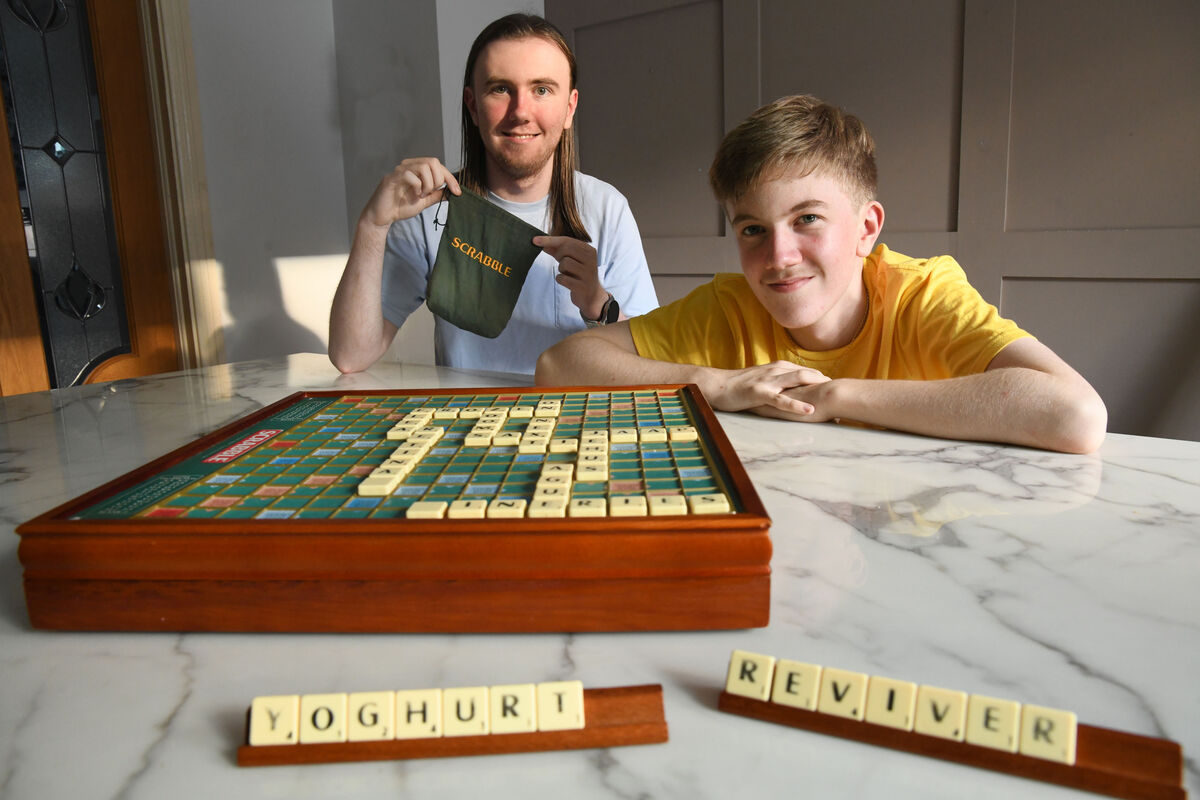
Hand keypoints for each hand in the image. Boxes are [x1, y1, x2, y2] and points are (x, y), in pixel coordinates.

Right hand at [360, 158, 460, 228]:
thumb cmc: (400, 207)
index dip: (450, 178)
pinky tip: (414, 195)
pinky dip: (417, 186)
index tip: (457, 192)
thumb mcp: (424, 202)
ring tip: (421, 195)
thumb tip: (451, 192)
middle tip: (431, 193)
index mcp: (417, 169)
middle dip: (438, 180)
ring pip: (423, 167)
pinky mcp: (392, 178)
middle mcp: (408, 166)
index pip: (438, 165)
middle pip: (432, 161)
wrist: (383, 217)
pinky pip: (409, 175)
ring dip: (428, 184)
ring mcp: (400, 170)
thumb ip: (436, 195)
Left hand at [533, 235, 607, 319]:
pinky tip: (568, 282)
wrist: (592, 296)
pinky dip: (561, 280)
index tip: (534, 240)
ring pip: (564, 263)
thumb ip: (556, 249)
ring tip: (568, 274)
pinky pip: (562, 278)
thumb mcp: (570, 259)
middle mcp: (591, 260)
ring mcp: (588, 273)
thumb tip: (538, 241)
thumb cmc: (578, 274)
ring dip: (561, 270)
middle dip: (559, 256)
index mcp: (589, 250)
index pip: (567, 240)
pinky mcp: (582, 286)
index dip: (549, 240)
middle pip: (565, 249)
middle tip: (564, 264)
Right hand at [705, 361, 831, 418]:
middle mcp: (777, 370)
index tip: (839, 390)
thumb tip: (798, 391)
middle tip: (844, 393)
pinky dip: (796, 405)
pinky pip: (781, 399)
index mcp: (779, 367)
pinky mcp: (760, 392)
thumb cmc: (740, 385)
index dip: (823, 381)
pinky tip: (809, 411)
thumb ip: (781, 382)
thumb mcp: (764, 380)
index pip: (807, 372)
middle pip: (808, 374)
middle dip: (827, 383)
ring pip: (798, 381)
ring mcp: (768, 381)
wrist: (717, 385)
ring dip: (817, 389)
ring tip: (834, 398)